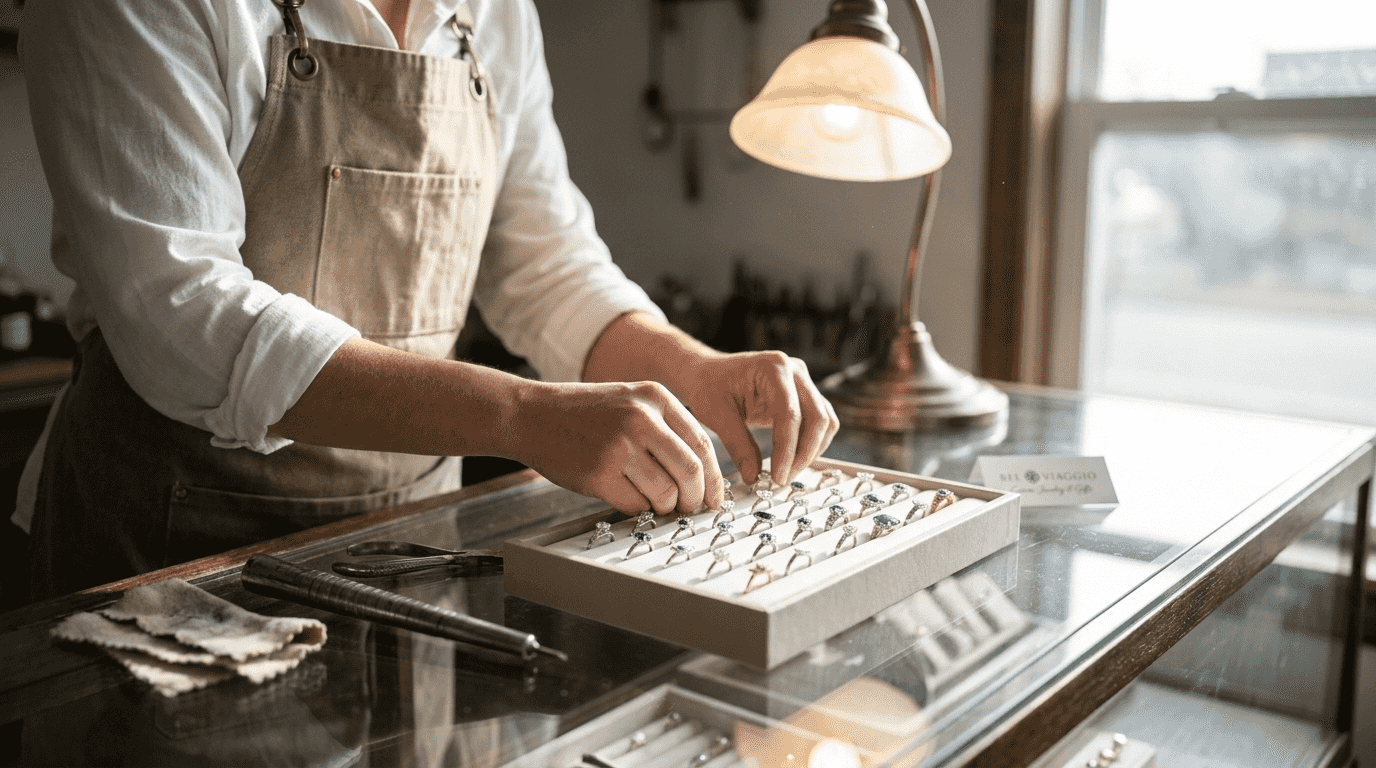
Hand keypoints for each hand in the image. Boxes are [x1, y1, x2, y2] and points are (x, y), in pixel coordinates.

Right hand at [510, 380, 724, 514]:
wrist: (532, 415)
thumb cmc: (583, 413)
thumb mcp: (630, 401)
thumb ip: (665, 428)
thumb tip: (702, 474)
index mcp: (655, 397)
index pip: (702, 444)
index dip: (714, 478)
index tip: (714, 498)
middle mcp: (641, 419)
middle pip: (691, 472)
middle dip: (695, 498)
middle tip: (688, 508)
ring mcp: (619, 447)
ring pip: (665, 493)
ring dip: (664, 506)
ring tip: (651, 500)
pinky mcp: (598, 474)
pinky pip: (636, 505)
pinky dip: (637, 508)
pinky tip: (625, 495)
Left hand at [673, 350, 838, 486]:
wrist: (707, 374)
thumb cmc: (708, 386)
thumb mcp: (716, 414)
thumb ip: (738, 444)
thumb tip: (754, 476)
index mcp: (773, 368)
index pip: (790, 414)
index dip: (787, 450)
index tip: (778, 476)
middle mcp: (794, 371)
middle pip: (817, 417)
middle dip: (803, 453)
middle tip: (783, 478)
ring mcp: (802, 382)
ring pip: (824, 421)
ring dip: (811, 450)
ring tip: (786, 471)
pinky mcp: (803, 396)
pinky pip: (819, 422)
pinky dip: (811, 443)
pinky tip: (791, 460)